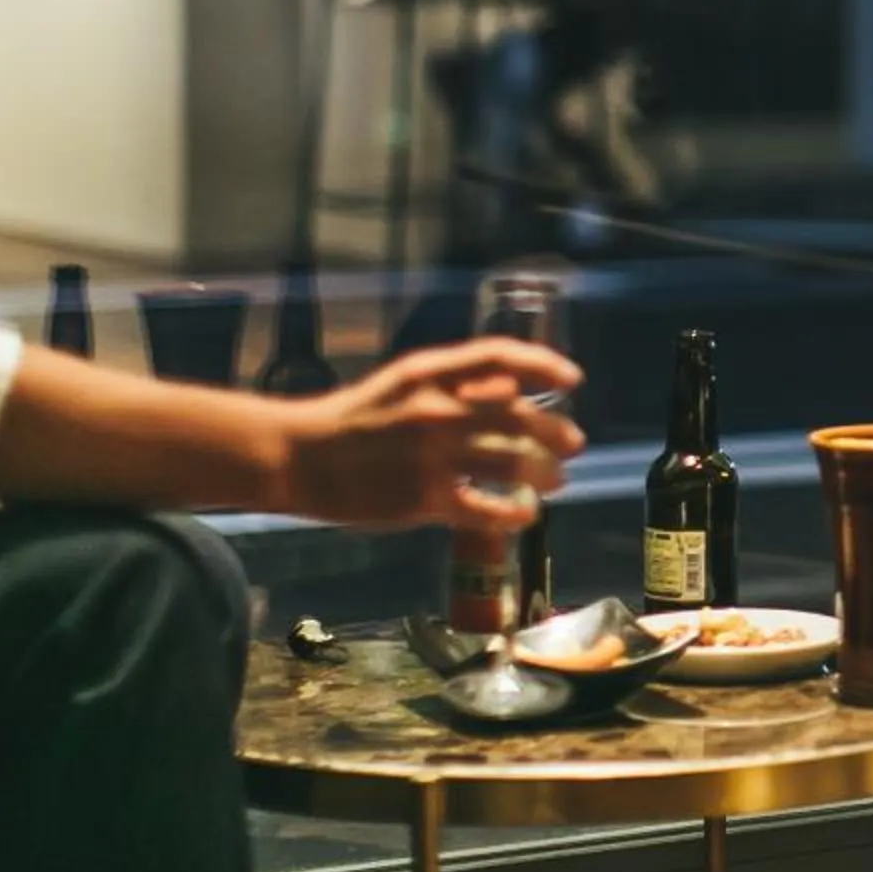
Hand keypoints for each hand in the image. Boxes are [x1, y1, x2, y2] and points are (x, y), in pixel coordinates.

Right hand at [274, 339, 585, 531]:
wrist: (299, 456)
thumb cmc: (355, 418)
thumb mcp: (404, 382)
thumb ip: (455, 382)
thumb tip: (513, 390)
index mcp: (430, 372)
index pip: (500, 356)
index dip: (543, 364)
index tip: (573, 379)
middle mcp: (436, 408)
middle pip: (517, 415)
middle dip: (555, 430)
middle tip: (573, 442)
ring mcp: (431, 455)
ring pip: (510, 461)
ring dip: (544, 471)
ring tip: (557, 479)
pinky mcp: (421, 498)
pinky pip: (482, 507)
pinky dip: (512, 512)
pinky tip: (525, 515)